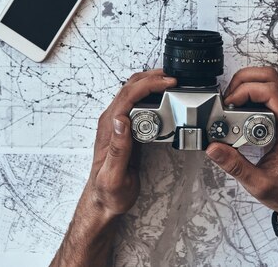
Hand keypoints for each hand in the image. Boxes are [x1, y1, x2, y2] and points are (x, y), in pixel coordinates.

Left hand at [84, 69, 176, 219]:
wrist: (104, 200)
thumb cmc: (108, 191)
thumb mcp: (114, 176)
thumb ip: (117, 149)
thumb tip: (121, 120)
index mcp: (109, 127)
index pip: (128, 95)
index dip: (148, 85)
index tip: (167, 82)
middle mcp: (111, 120)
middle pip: (130, 86)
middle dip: (152, 77)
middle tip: (173, 78)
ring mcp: (117, 122)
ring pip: (132, 90)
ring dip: (150, 81)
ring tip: (170, 81)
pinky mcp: (125, 127)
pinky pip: (136, 100)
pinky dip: (149, 91)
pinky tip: (161, 94)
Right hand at [206, 67, 277, 223]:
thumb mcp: (258, 183)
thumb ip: (235, 166)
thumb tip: (214, 148)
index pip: (271, 91)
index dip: (247, 91)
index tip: (229, 104)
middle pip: (270, 77)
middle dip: (244, 80)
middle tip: (228, 98)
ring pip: (269, 80)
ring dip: (246, 83)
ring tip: (230, 101)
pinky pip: (267, 92)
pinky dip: (249, 92)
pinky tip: (237, 107)